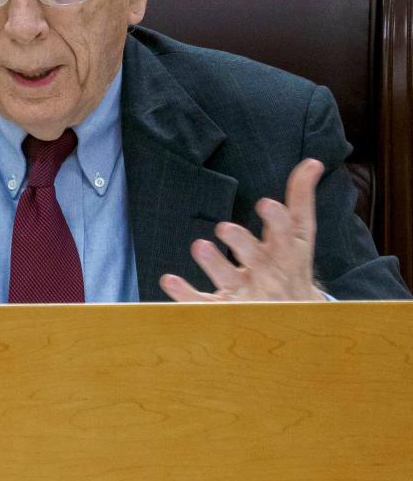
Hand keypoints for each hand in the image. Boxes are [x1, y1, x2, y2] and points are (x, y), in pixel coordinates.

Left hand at [159, 158, 326, 302]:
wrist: (294, 319)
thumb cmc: (292, 267)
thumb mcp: (301, 235)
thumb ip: (301, 199)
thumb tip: (312, 162)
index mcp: (286, 251)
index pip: (285, 234)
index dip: (276, 220)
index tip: (265, 204)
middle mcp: (267, 273)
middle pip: (255, 258)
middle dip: (241, 242)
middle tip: (224, 227)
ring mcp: (246, 294)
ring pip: (229, 280)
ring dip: (214, 264)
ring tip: (199, 246)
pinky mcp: (225, 310)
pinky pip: (203, 303)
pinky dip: (185, 294)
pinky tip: (169, 280)